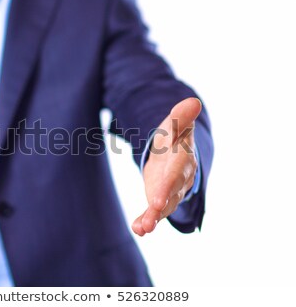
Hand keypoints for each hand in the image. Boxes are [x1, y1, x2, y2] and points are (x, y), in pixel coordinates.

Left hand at [132, 97, 201, 235]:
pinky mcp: (160, 197)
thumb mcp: (175, 126)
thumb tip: (193, 102)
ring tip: (143, 229)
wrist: (174, 152)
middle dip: (163, 202)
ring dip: (154, 217)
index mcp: (183, 159)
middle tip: (153, 211)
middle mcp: (180, 179)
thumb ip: (181, 117)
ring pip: (164, 206)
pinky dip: (145, 220)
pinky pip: (154, 211)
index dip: (169, 184)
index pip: (178, 172)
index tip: (157, 199)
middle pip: (173, 192)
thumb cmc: (174, 137)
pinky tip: (137, 229)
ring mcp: (170, 191)